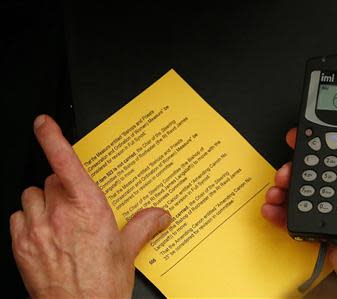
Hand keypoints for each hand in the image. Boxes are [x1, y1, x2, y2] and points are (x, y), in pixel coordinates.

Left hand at [10, 115, 171, 298]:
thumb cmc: (102, 286)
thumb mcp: (128, 252)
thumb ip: (143, 225)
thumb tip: (160, 215)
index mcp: (89, 209)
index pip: (65, 162)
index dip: (52, 137)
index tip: (44, 123)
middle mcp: (60, 214)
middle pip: (51, 180)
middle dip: (62, 187)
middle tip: (75, 205)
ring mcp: (38, 229)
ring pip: (31, 196)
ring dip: (43, 201)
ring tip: (57, 219)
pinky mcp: (21, 245)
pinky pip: (17, 217)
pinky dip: (29, 219)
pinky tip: (43, 233)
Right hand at [261, 117, 336, 298]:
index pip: (335, 154)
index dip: (316, 144)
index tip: (301, 136)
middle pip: (312, 173)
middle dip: (293, 169)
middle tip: (284, 170)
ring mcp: (331, 211)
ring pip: (301, 194)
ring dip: (284, 191)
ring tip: (277, 191)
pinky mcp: (321, 230)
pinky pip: (297, 218)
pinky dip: (282, 214)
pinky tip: (275, 210)